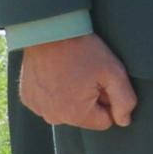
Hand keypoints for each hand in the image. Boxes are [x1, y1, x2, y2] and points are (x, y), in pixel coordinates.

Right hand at [21, 34, 138, 129]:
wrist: (49, 32)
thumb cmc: (83, 51)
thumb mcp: (114, 73)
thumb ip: (124, 101)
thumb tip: (124, 121)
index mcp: (75, 114)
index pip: (104, 121)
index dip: (109, 101)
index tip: (103, 83)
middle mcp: (53, 117)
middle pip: (84, 116)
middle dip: (90, 99)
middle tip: (88, 75)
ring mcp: (37, 108)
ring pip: (66, 110)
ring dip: (72, 96)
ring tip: (72, 72)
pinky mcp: (27, 98)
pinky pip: (49, 102)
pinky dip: (54, 92)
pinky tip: (57, 74)